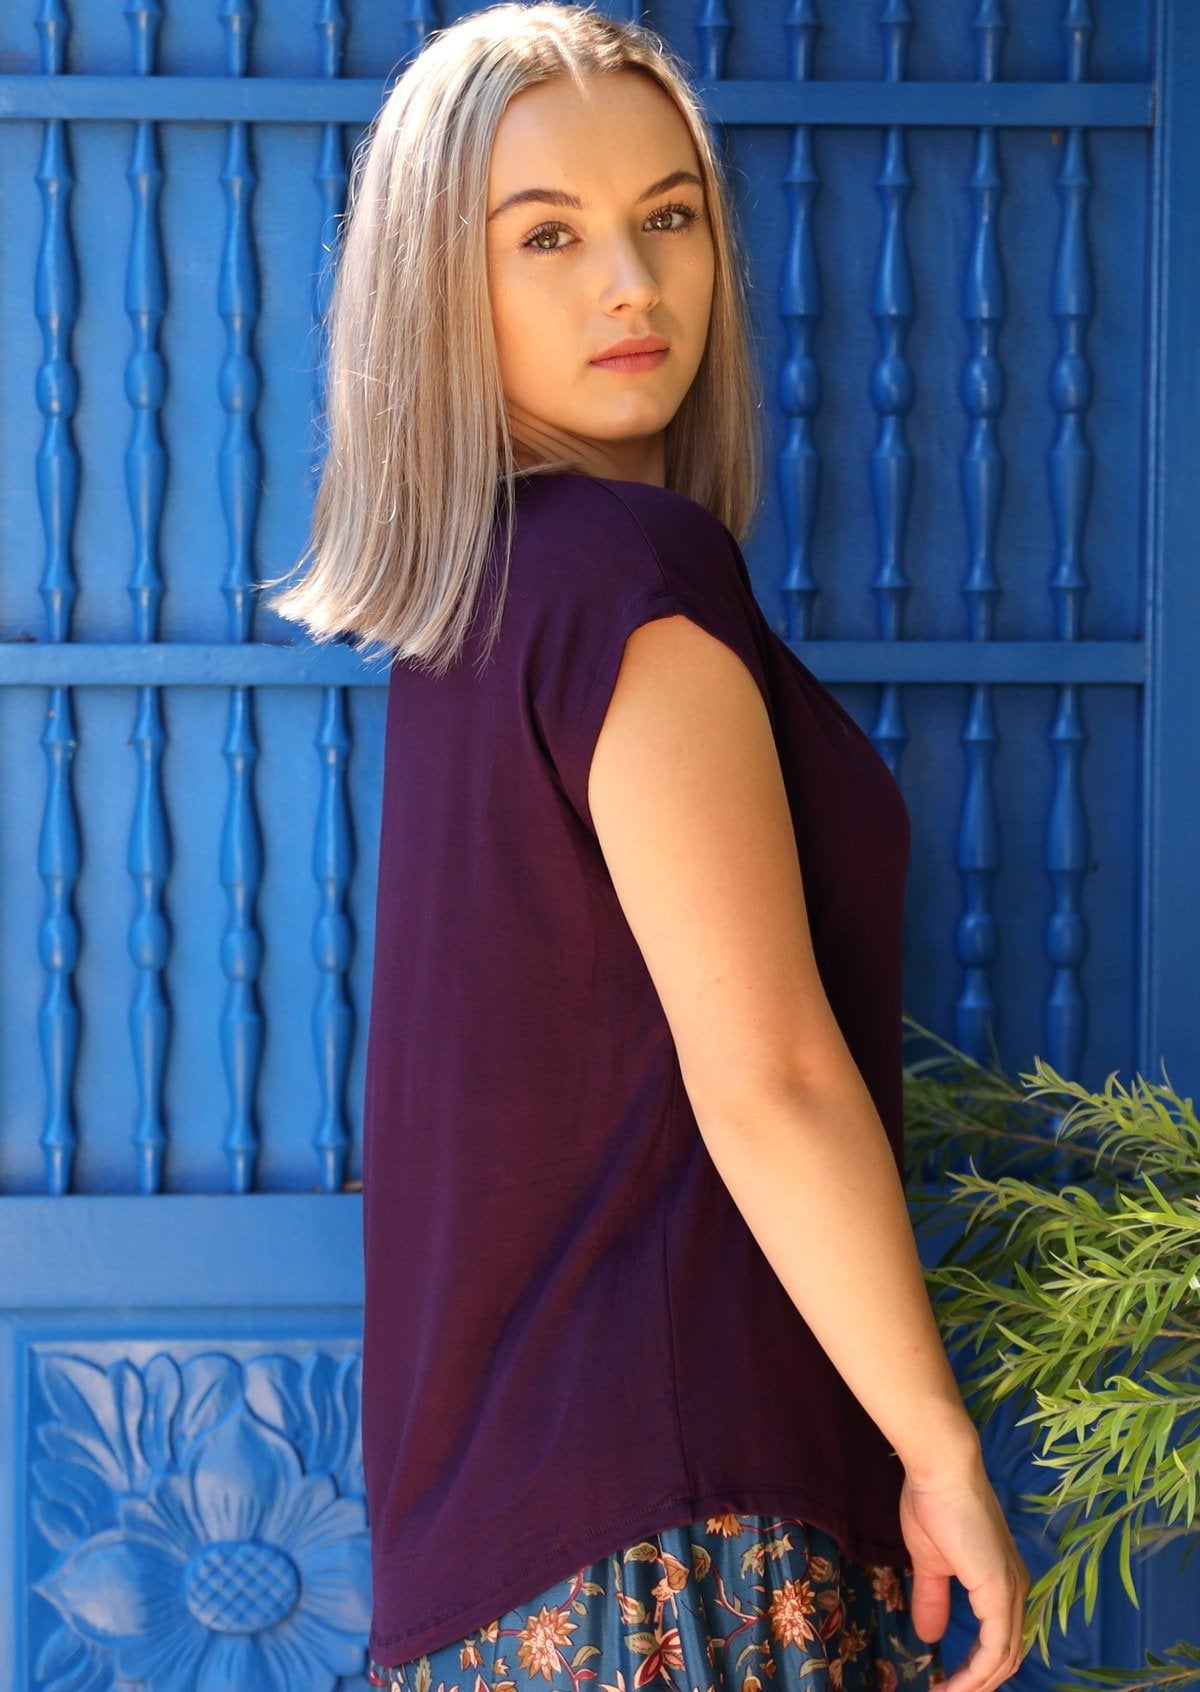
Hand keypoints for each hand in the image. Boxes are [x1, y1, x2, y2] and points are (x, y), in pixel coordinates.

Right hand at [897, 1448, 1030, 1691]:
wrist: (940, 1471)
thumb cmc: (933, 1504)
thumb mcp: (930, 1561)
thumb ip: (933, 1598)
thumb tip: (928, 1635)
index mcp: (1003, 1580)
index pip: (999, 1638)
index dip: (975, 1666)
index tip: (944, 1682)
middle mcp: (1017, 1589)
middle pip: (1006, 1656)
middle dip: (976, 1683)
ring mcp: (1011, 1592)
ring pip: (1002, 1659)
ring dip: (973, 1685)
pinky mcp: (1000, 1594)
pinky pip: (993, 1650)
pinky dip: (975, 1675)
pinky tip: (952, 1687)